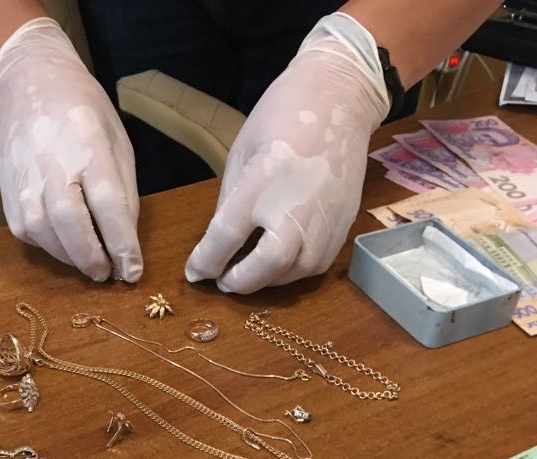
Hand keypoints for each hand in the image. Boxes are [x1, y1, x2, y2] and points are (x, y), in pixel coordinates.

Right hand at [0, 17, 141, 281]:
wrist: (30, 87)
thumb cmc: (83, 116)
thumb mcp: (117, 144)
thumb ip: (124, 192)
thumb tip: (125, 243)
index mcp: (88, 147)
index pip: (108, 205)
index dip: (121, 245)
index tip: (132, 271)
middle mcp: (52, 164)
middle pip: (71, 224)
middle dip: (92, 257)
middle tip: (107, 274)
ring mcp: (24, 180)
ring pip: (47, 235)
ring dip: (71, 258)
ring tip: (89, 261)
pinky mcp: (8, 196)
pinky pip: (30, 234)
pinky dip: (50, 247)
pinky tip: (64, 242)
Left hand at [185, 13, 388, 293]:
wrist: (340, 100)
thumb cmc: (283, 118)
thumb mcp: (243, 155)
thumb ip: (231, 204)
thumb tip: (218, 246)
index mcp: (263, 182)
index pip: (226, 238)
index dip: (206, 261)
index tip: (194, 273)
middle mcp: (296, 207)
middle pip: (265, 266)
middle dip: (239, 281)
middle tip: (224, 280)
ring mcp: (324, 221)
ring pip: (291, 273)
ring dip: (264, 279)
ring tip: (248, 272)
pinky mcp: (342, 229)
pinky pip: (313, 266)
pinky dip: (290, 271)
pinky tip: (277, 262)